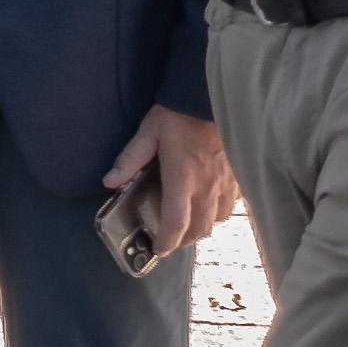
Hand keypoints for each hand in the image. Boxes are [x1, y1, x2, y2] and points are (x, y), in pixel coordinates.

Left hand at [97, 101, 233, 249]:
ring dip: (203, 226)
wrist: (211, 96)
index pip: (176, 224)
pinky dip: (219, 210)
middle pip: (199, 230)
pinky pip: (231, 204)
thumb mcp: (149, 132)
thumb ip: (130, 159)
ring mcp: (226, 182)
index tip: (157, 250)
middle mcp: (207, 186)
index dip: (166, 243)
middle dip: (183, 240)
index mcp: (182, 179)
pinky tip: (209, 202)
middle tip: (170, 238)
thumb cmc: (179, 112)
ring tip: (189, 222)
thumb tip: (109, 181)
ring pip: (218, 220)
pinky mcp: (237, 174)